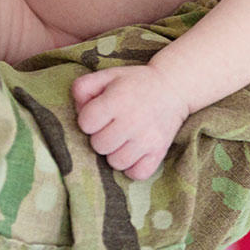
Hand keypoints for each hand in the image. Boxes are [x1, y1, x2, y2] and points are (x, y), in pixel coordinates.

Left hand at [72, 64, 190, 179]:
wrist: (173, 87)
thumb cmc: (135, 83)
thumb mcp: (108, 75)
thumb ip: (83, 87)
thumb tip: (77, 109)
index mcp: (117, 99)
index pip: (86, 123)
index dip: (89, 119)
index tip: (100, 113)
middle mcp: (132, 120)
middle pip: (98, 145)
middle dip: (101, 136)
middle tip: (113, 125)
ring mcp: (147, 138)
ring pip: (115, 162)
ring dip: (116, 152)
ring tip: (124, 138)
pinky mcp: (159, 152)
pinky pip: (136, 174)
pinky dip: (133, 166)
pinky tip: (135, 151)